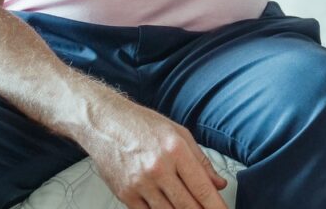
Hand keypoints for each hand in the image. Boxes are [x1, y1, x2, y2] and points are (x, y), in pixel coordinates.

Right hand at [82, 98, 228, 208]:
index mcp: (176, 150)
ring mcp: (140, 184)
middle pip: (187, 205)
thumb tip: (218, 183)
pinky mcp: (125, 194)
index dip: (216, 206)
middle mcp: (158, 168)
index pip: (202, 187)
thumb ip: (201, 161)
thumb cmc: (143, 125)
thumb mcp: (180, 134)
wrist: (106, 124)